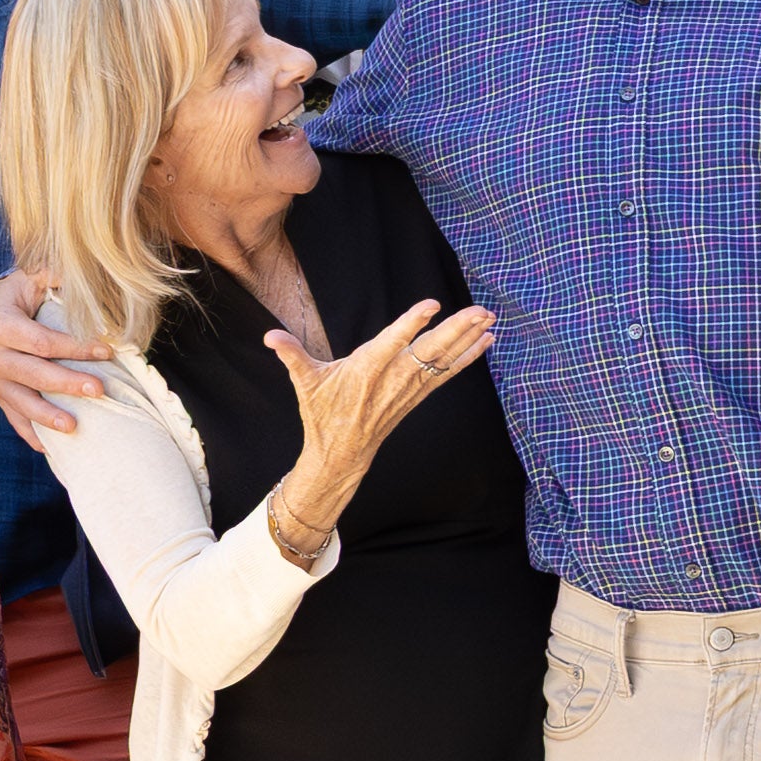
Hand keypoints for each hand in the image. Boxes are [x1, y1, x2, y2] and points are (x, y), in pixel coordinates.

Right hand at [0, 271, 101, 454]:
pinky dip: (30, 432)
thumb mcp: (30, 275)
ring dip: (47, 416)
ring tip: (74, 427)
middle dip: (68, 383)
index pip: (41, 341)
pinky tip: (49, 448)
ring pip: (21, 401)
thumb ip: (49, 272)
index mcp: (0, 323)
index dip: (74, 347)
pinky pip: (13, 416)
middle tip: (99, 390)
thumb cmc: (18, 291)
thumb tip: (70, 270)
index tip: (106, 351)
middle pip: (33, 374)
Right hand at [260, 300, 496, 560]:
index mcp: (366, 370)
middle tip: (480, 309)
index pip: (391, 342)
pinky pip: (448, 372)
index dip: (411, 324)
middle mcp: (393, 378)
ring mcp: (410, 388)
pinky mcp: (419, 394)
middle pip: (429, 350)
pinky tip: (487, 340)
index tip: (431, 306)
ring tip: (490, 317)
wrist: (342, 454)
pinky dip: (468, 356)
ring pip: (444, 359)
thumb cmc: (323, 414)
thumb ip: (291, 355)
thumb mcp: (304, 383)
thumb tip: (270, 335)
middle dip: (456, 329)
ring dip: (468, 338)